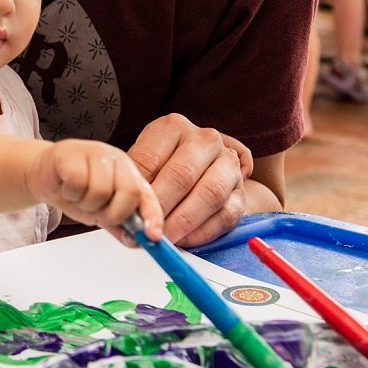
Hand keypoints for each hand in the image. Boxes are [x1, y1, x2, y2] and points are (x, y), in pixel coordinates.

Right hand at [25, 139, 163, 244]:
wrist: (44, 173)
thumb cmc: (75, 190)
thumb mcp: (100, 212)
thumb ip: (119, 226)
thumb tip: (136, 242)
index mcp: (129, 174)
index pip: (147, 196)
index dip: (153, 216)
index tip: (152, 236)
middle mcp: (116, 161)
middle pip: (128, 192)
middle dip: (112, 213)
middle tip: (96, 212)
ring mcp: (94, 153)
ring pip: (101, 190)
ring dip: (86, 203)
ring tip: (78, 197)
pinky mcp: (71, 153)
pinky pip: (77, 182)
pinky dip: (70, 193)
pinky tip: (66, 187)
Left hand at [126, 115, 251, 246]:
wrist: (204, 169)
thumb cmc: (164, 167)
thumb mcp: (144, 164)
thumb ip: (135, 184)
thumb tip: (125, 215)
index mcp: (173, 127)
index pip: (150, 159)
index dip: (139, 191)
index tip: (130, 214)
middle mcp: (205, 140)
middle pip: (182, 176)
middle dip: (162, 209)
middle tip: (147, 230)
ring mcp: (228, 164)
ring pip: (209, 194)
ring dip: (184, 222)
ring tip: (165, 238)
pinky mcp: (241, 192)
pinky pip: (225, 215)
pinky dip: (202, 232)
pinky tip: (185, 240)